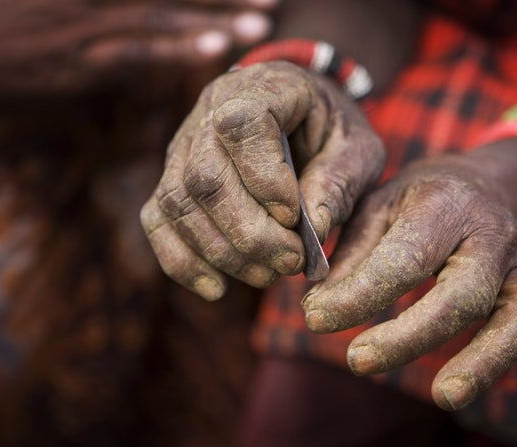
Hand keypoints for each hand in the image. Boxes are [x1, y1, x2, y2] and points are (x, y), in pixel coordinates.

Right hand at [0, 0, 277, 93]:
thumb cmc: (10, 19)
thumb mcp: (64, 0)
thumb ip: (110, 2)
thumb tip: (155, 8)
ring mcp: (89, 21)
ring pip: (164, 13)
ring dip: (217, 16)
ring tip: (265, 21)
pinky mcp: (80, 58)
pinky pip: (137, 50)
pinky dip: (176, 47)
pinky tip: (214, 47)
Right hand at [140, 61, 384, 298]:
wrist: (306, 120)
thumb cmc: (334, 134)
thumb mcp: (357, 150)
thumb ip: (339, 183)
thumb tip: (311, 230)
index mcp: (263, 86)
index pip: (242, 126)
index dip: (264, 179)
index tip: (294, 219)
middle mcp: (211, 109)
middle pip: (205, 177)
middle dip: (248, 233)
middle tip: (290, 263)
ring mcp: (184, 144)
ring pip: (178, 203)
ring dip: (222, 252)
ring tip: (268, 276)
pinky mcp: (174, 179)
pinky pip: (159, 221)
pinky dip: (182, 261)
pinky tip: (217, 288)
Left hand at [301, 141, 516, 425]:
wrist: (490, 186)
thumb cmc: (422, 202)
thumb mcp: (379, 206)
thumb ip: (350, 254)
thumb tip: (319, 307)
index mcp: (446, 207)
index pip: (405, 257)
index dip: (361, 293)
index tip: (315, 318)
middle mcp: (495, 240)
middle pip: (465, 294)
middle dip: (412, 334)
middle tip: (358, 361)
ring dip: (485, 362)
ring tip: (444, 396)